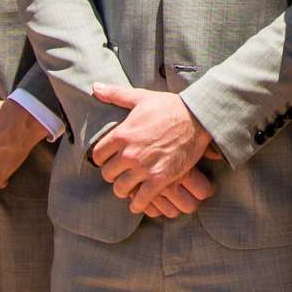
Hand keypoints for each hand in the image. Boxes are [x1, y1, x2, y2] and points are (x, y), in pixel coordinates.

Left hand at [91, 84, 213, 212]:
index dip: (102, 159)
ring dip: (123, 189)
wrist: (197, 118)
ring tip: (129, 187)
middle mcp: (129, 153)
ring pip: (120, 189)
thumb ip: (115, 94)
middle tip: (121, 172)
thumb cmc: (169, 107)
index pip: (97, 156)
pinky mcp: (160, 179)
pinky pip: (140, 200)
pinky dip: (137, 204)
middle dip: (113, 174)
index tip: (109, 159)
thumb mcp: (141, 98)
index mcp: (122, 134)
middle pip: (107, 174)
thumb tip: (94, 88)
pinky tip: (139, 202)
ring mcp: (144, 168)